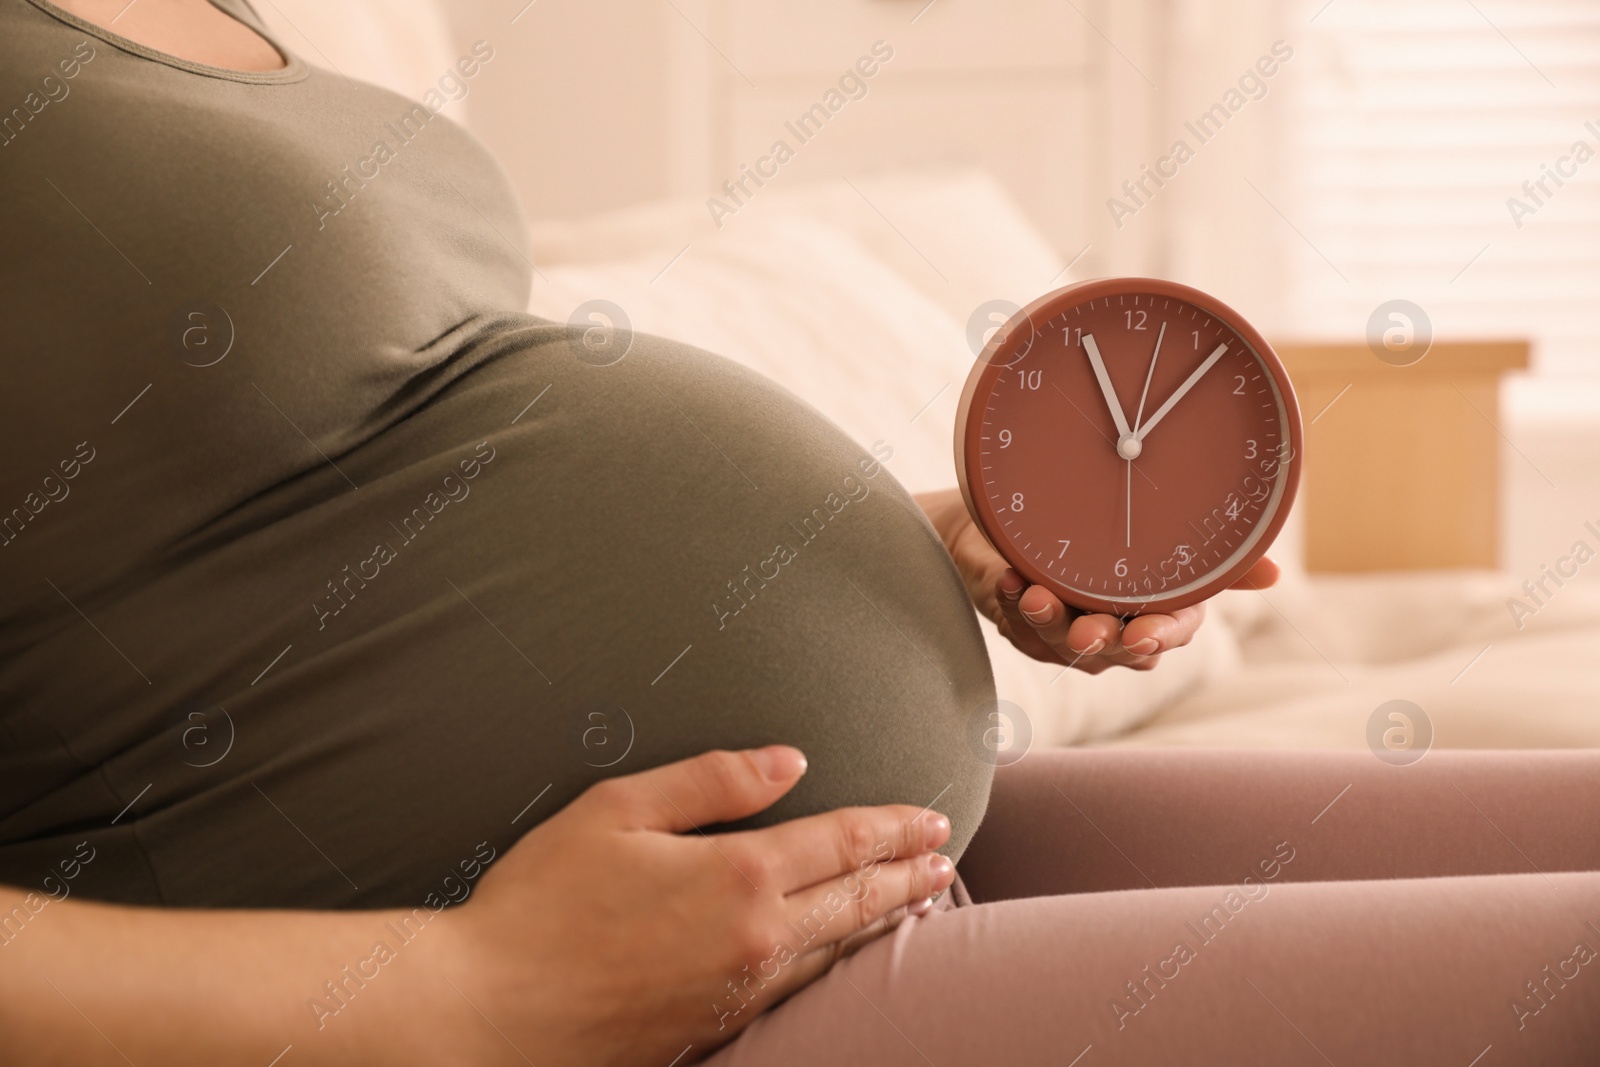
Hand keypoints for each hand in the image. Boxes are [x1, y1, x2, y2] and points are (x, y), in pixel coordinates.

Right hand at [432, 747, 954, 1066]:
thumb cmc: (540, 903)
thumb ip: (711, 780)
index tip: (934, 818)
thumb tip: (789, 761)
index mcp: (738, 874)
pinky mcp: (716, 1027)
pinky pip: (801, 989)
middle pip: (856, 900)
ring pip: (836, 950)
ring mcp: (740, 992)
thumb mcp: (618, 811)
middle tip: (944, 860)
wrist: (491, 1013)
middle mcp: (756, 938)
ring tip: (916, 904)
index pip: (843, 842)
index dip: (894, 827)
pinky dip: (839, 963)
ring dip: (883, 921)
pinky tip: (843, 955)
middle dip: (906, 875)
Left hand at [917, 488, 1278, 673]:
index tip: (1144, 635)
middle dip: (1097, 640)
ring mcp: (1064, 634)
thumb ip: (1218, 562)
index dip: (1158, 638)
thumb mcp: (1166, 541)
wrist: (1033, 521)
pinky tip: (1006, 579)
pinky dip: (1006, 600)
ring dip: (1046, 619)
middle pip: (1110, 649)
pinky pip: (1012, 620)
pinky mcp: (1020, 624)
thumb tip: (1273, 574)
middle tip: (1086, 631)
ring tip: (1034, 594)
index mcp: (1156, 616)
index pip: (1168, 634)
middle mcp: (1112, 634)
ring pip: (1056, 640)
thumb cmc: (1109, 535)